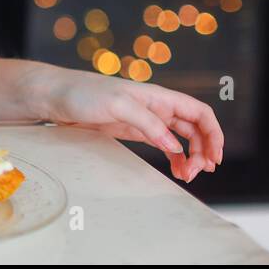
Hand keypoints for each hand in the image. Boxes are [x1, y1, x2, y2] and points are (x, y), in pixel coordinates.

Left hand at [20, 63, 223, 182]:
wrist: (53, 96)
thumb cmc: (82, 93)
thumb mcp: (117, 104)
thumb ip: (147, 123)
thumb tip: (174, 146)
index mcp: (157, 96)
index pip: (198, 112)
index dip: (213, 133)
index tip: (215, 157)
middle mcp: (155, 107)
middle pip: (194, 128)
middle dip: (204, 150)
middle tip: (199, 172)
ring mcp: (144, 120)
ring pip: (180, 139)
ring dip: (191, 157)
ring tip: (188, 175)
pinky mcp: (131, 131)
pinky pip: (163, 144)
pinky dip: (175, 157)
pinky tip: (176, 170)